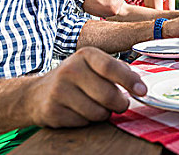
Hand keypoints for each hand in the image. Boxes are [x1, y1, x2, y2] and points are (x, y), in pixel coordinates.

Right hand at [26, 47, 146, 127]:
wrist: (37, 93)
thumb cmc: (75, 78)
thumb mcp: (94, 65)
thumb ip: (118, 70)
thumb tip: (138, 83)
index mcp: (85, 55)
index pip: (111, 68)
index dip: (130, 81)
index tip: (142, 91)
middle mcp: (70, 69)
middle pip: (107, 94)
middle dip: (120, 103)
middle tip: (120, 104)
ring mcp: (59, 90)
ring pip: (97, 112)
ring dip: (103, 113)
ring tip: (97, 106)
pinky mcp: (52, 111)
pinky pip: (83, 122)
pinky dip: (87, 120)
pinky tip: (80, 111)